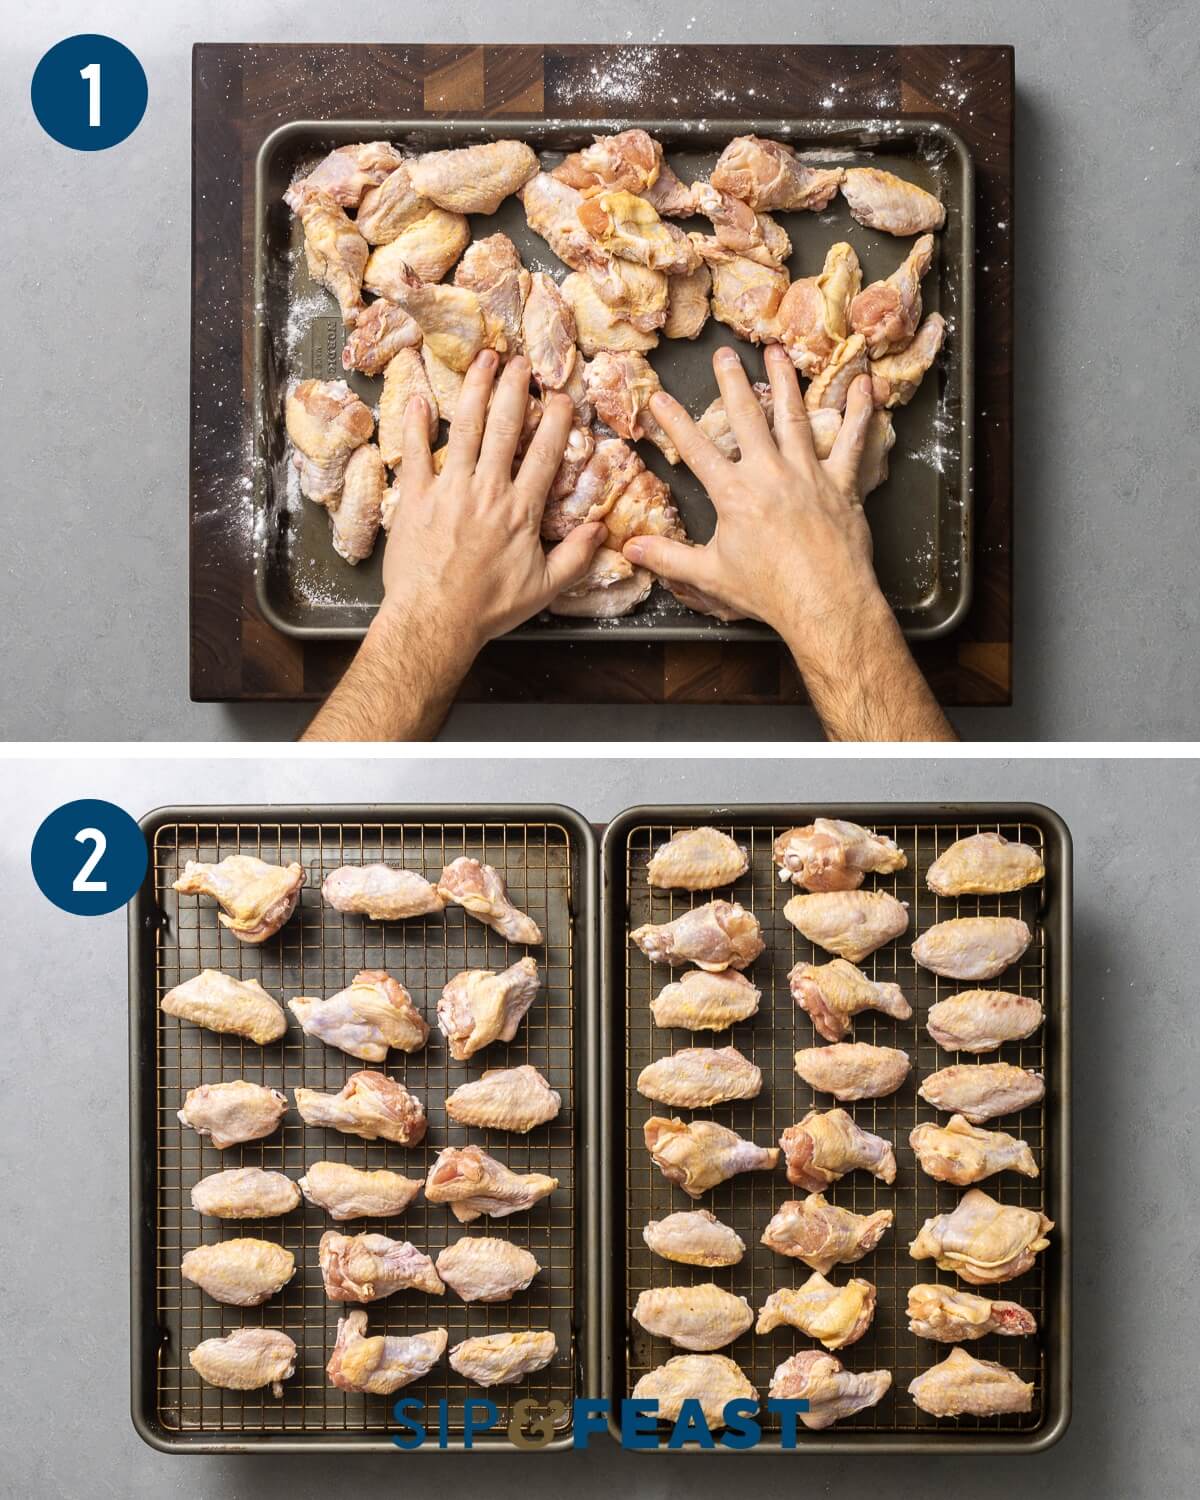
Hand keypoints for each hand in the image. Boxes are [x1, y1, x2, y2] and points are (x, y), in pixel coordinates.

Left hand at [379, 349, 604, 658]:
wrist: (434, 621)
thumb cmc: (487, 608)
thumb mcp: (544, 589)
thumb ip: (575, 558)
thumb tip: (599, 531)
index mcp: (520, 510)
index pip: (544, 453)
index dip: (555, 420)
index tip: (561, 397)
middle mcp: (487, 490)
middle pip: (504, 427)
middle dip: (514, 388)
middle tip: (519, 362)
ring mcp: (449, 490)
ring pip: (464, 428)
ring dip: (475, 389)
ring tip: (483, 361)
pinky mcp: (415, 498)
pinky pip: (415, 452)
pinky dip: (417, 424)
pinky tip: (421, 399)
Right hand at [622, 343, 890, 674]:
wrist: (824, 602)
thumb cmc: (768, 591)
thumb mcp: (710, 575)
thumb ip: (668, 558)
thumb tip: (631, 548)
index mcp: (734, 493)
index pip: (696, 449)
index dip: (673, 422)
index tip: (659, 397)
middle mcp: (769, 472)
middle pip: (746, 416)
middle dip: (732, 382)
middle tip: (724, 354)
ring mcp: (807, 473)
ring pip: (794, 416)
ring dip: (784, 381)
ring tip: (777, 353)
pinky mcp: (841, 482)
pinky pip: (851, 441)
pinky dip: (859, 412)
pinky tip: (863, 386)